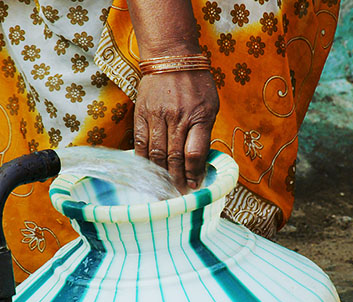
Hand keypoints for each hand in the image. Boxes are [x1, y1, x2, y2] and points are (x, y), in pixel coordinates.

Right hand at [134, 70, 218, 192]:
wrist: (171, 57)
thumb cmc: (197, 84)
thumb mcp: (211, 106)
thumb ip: (205, 132)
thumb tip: (200, 162)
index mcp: (199, 116)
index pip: (195, 153)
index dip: (194, 174)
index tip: (194, 186)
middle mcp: (177, 118)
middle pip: (175, 157)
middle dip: (178, 179)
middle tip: (179, 193)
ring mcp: (157, 115)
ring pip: (157, 153)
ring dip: (162, 174)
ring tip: (166, 186)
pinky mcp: (141, 113)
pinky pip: (141, 143)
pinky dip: (144, 160)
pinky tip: (149, 171)